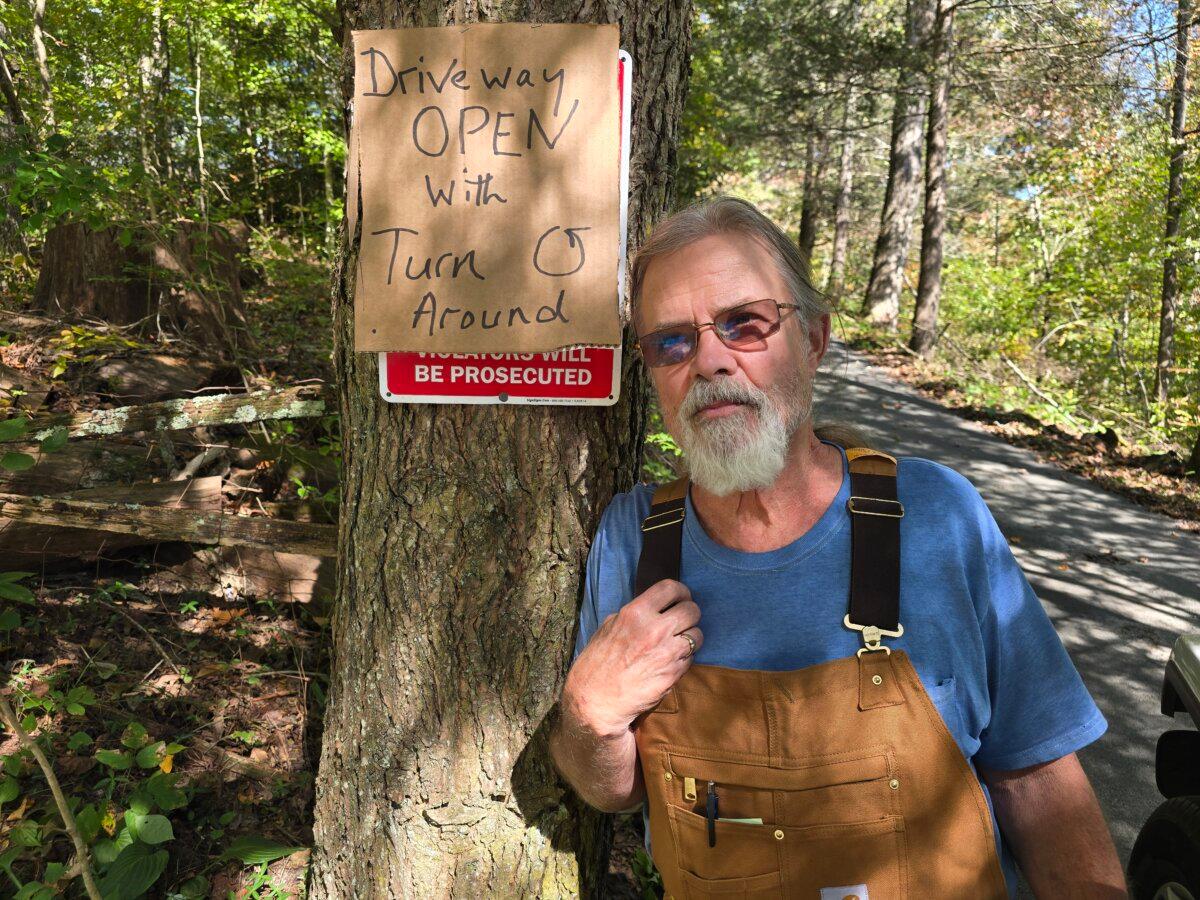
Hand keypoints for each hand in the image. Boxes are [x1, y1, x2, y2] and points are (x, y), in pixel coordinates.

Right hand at [563, 579, 702, 737]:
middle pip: (692, 610)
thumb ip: (633, 616)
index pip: (671, 588)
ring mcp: (666, 653)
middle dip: (690, 615)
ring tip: (678, 643)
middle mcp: (654, 630)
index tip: (682, 597)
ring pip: (697, 635)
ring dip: (691, 638)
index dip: (682, 592)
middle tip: (684, 621)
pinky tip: (672, 661)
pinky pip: (691, 658)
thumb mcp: (608, 628)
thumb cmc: (597, 664)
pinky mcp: (673, 674)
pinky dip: (685, 658)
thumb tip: (652, 608)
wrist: (595, 701)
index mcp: (635, 613)